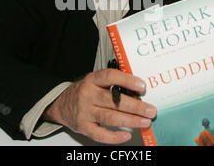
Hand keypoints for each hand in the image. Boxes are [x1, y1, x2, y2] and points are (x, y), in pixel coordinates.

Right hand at [42, 69, 156, 143]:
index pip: (110, 77)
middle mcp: (88, 95)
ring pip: (110, 117)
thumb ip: (112, 83)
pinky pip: (100, 134)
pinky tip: (127, 135)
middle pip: (113, 101)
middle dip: (135, 106)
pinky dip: (115, 136)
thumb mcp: (95, 81)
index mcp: (92, 80)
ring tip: (145, 121)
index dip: (127, 80)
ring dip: (130, 120)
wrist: (63, 104)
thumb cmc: (85, 91)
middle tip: (150, 110)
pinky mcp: (84, 127)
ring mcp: (85, 112)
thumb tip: (138, 88)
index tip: (142, 86)